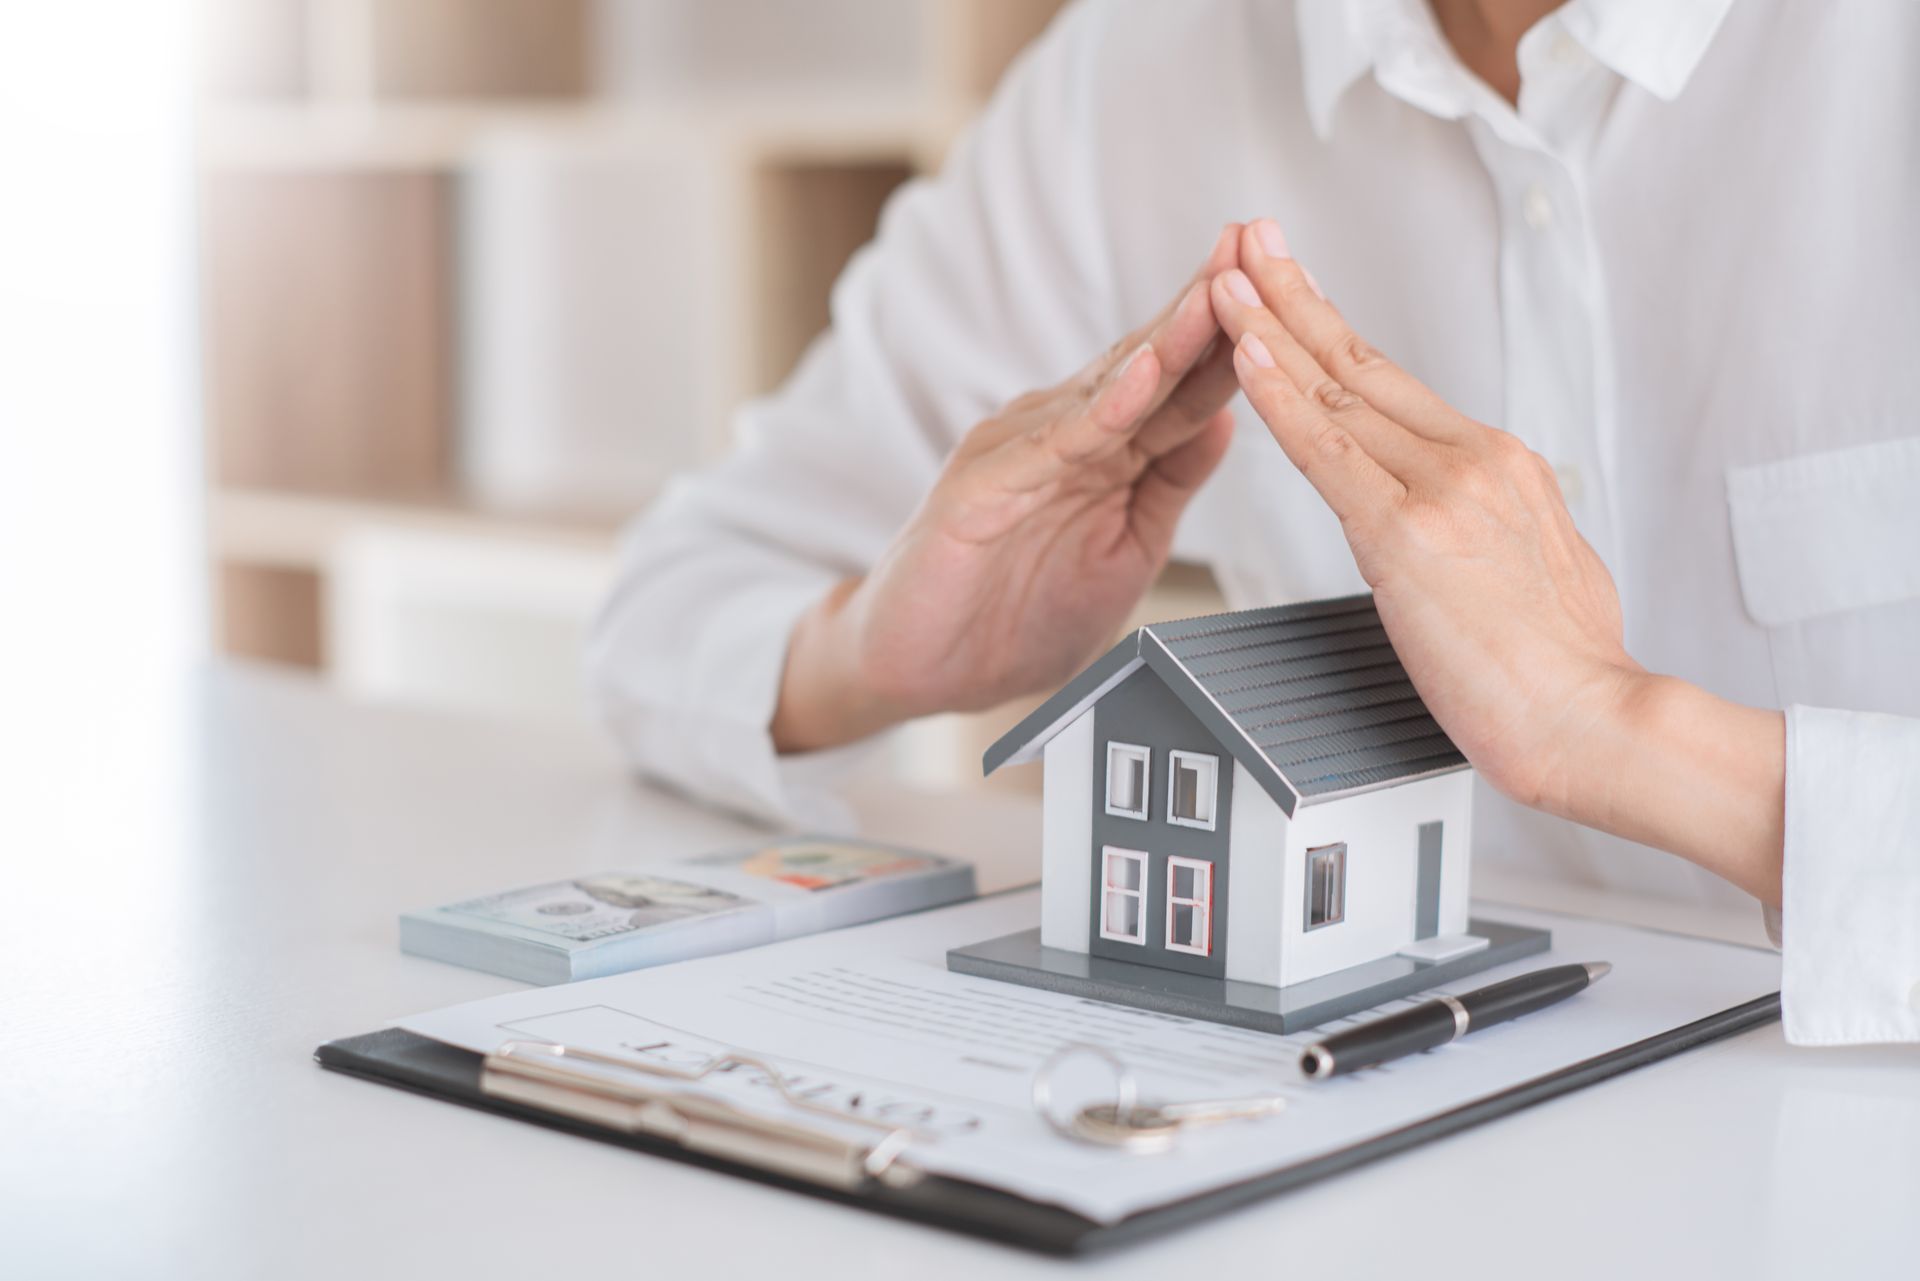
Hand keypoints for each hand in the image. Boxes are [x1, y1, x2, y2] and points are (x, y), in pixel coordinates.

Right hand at [772, 226, 1244, 751]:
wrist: (923, 673)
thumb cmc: (1018, 615)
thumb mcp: (1126, 545)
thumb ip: (1170, 481)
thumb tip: (1230, 415)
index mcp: (1099, 448)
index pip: (1177, 381)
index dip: (1230, 333)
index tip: (1285, 283)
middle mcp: (1059, 433)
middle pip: (1146, 361)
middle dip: (1202, 302)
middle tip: (1255, 240)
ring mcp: (1017, 453)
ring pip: (1105, 389)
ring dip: (1164, 339)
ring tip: (1215, 291)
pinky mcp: (981, 488)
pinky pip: (1051, 446)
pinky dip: (1099, 411)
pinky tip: (1142, 380)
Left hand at [1210, 220, 1784, 901]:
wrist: (1594, 720)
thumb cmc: (1564, 671)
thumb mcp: (1541, 572)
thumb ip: (1494, 531)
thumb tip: (1473, 531)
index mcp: (1498, 466)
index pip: (1392, 387)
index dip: (1333, 333)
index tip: (1297, 290)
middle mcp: (1472, 460)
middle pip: (1361, 364)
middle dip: (1296, 296)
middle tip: (1250, 239)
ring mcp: (1441, 490)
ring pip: (1336, 393)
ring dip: (1271, 327)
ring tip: (1225, 277)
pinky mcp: (1408, 535)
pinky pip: (1326, 453)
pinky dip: (1279, 397)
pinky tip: (1246, 356)